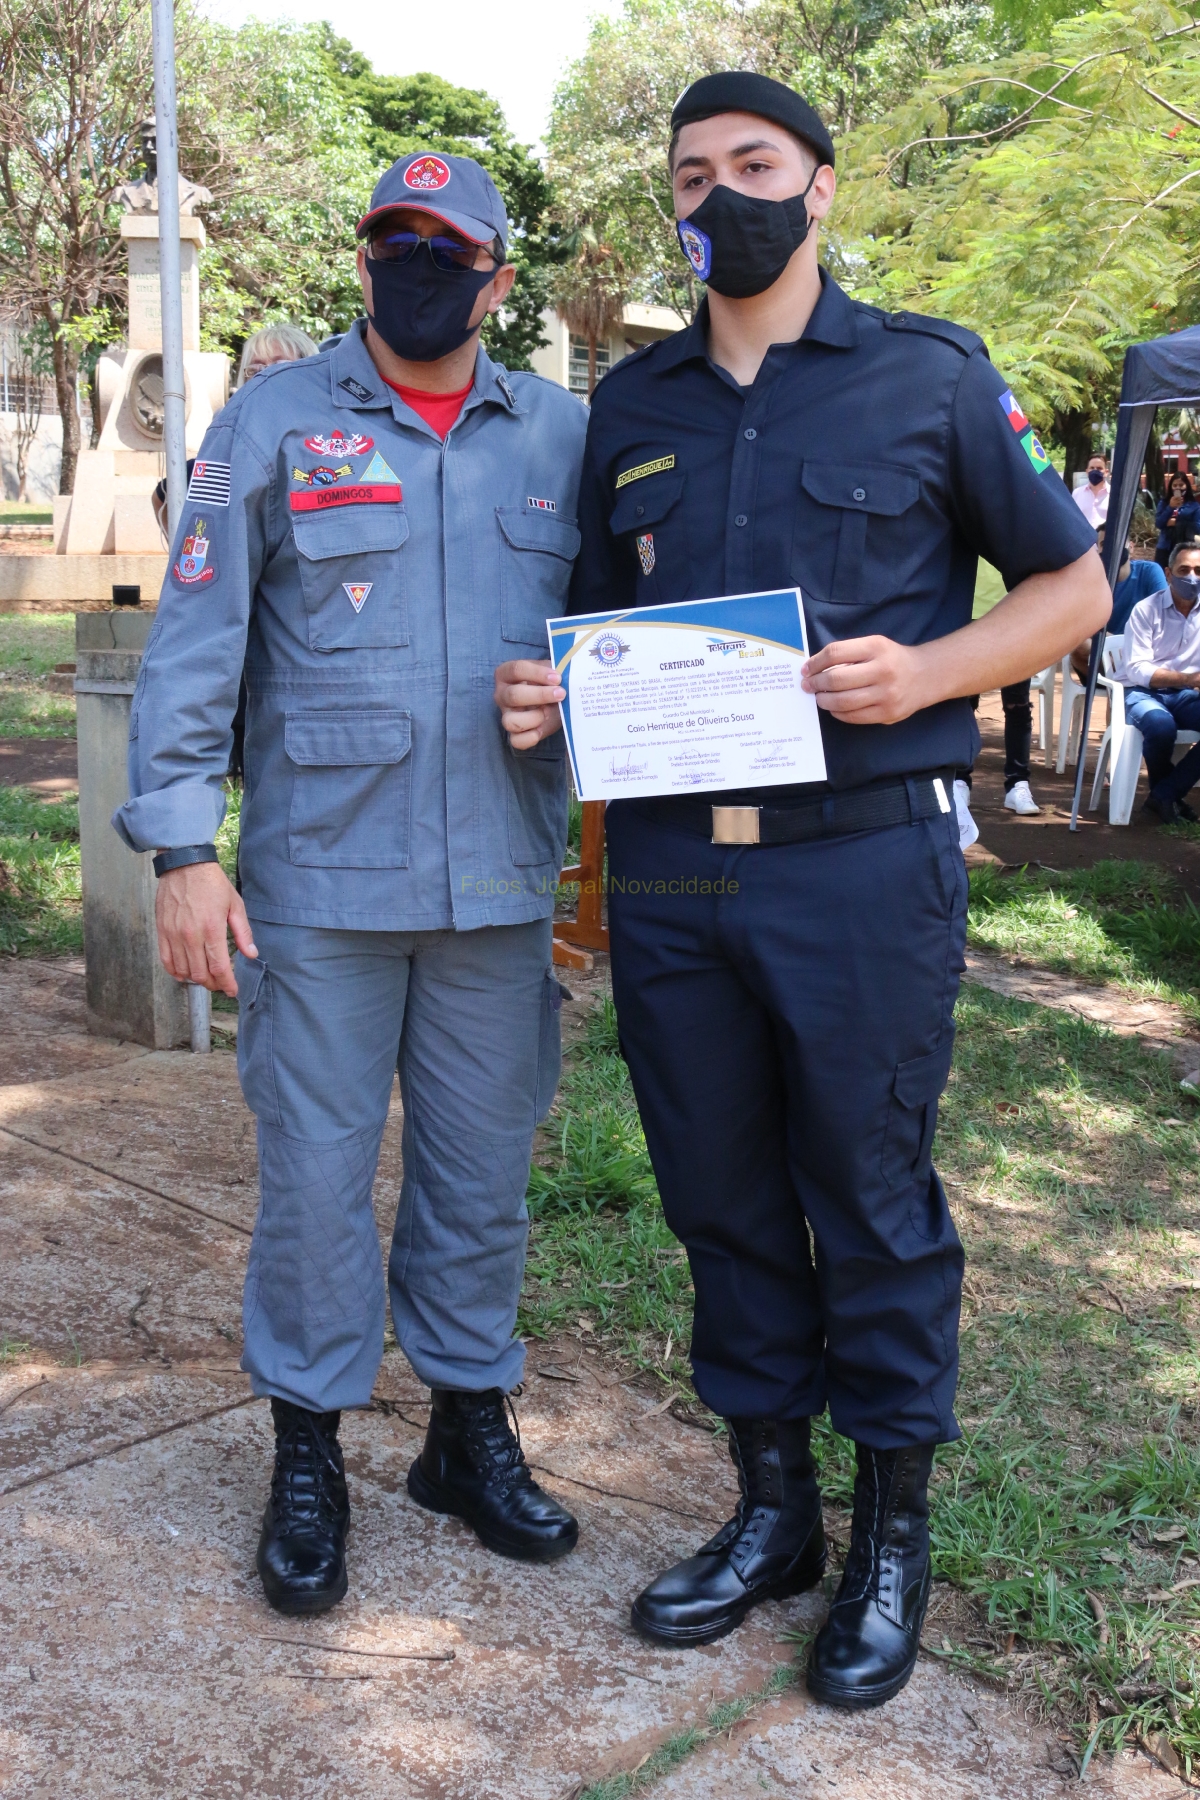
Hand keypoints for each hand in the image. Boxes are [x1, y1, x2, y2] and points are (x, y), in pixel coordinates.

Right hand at [155, 861, 256, 996]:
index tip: (232, 990)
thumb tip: (251, 954)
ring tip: (206, 978)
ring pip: (184, 970)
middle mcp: (191, 935)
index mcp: (212, 929)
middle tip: (221, 984)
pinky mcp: (162, 931)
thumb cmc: (212, 884)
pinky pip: (166, 960)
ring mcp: (174, 934)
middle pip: (201, 974)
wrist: (185, 865)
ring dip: (196, 980)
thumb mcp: (235, 905)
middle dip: (213, 984)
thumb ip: (243, 932)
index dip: (227, 983)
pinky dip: (175, 972)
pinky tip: (184, 973)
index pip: (219, 967)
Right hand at [494, 658, 564, 749]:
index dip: (537, 673)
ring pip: (510, 721)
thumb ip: (555, 673)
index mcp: (506, 674)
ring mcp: (506, 715)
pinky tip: (542, 729)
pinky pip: (516, 741)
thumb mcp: (551, 674)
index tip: (557, 678)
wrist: (555, 700)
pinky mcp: (513, 734)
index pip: (516, 670)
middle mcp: (502, 694)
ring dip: (533, 718)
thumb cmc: (550, 683)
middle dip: (540, 695)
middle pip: (514, 695)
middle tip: (561, 694)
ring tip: (548, 713)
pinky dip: (530, 737)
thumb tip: (565, 677)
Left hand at [802, 635, 929, 723]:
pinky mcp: (888, 713)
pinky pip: (853, 716)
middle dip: (816, 684)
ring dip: (824, 700)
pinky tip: (834, 707)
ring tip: (819, 697)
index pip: (835, 653)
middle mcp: (883, 670)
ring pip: (843, 701)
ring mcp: (886, 694)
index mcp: (876, 647)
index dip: (815, 663)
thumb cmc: (893, 659)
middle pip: (836, 679)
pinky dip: (838, 712)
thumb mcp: (874, 645)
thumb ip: (848, 653)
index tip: (806, 669)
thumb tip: (814, 668)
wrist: (926, 676)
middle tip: (808, 686)